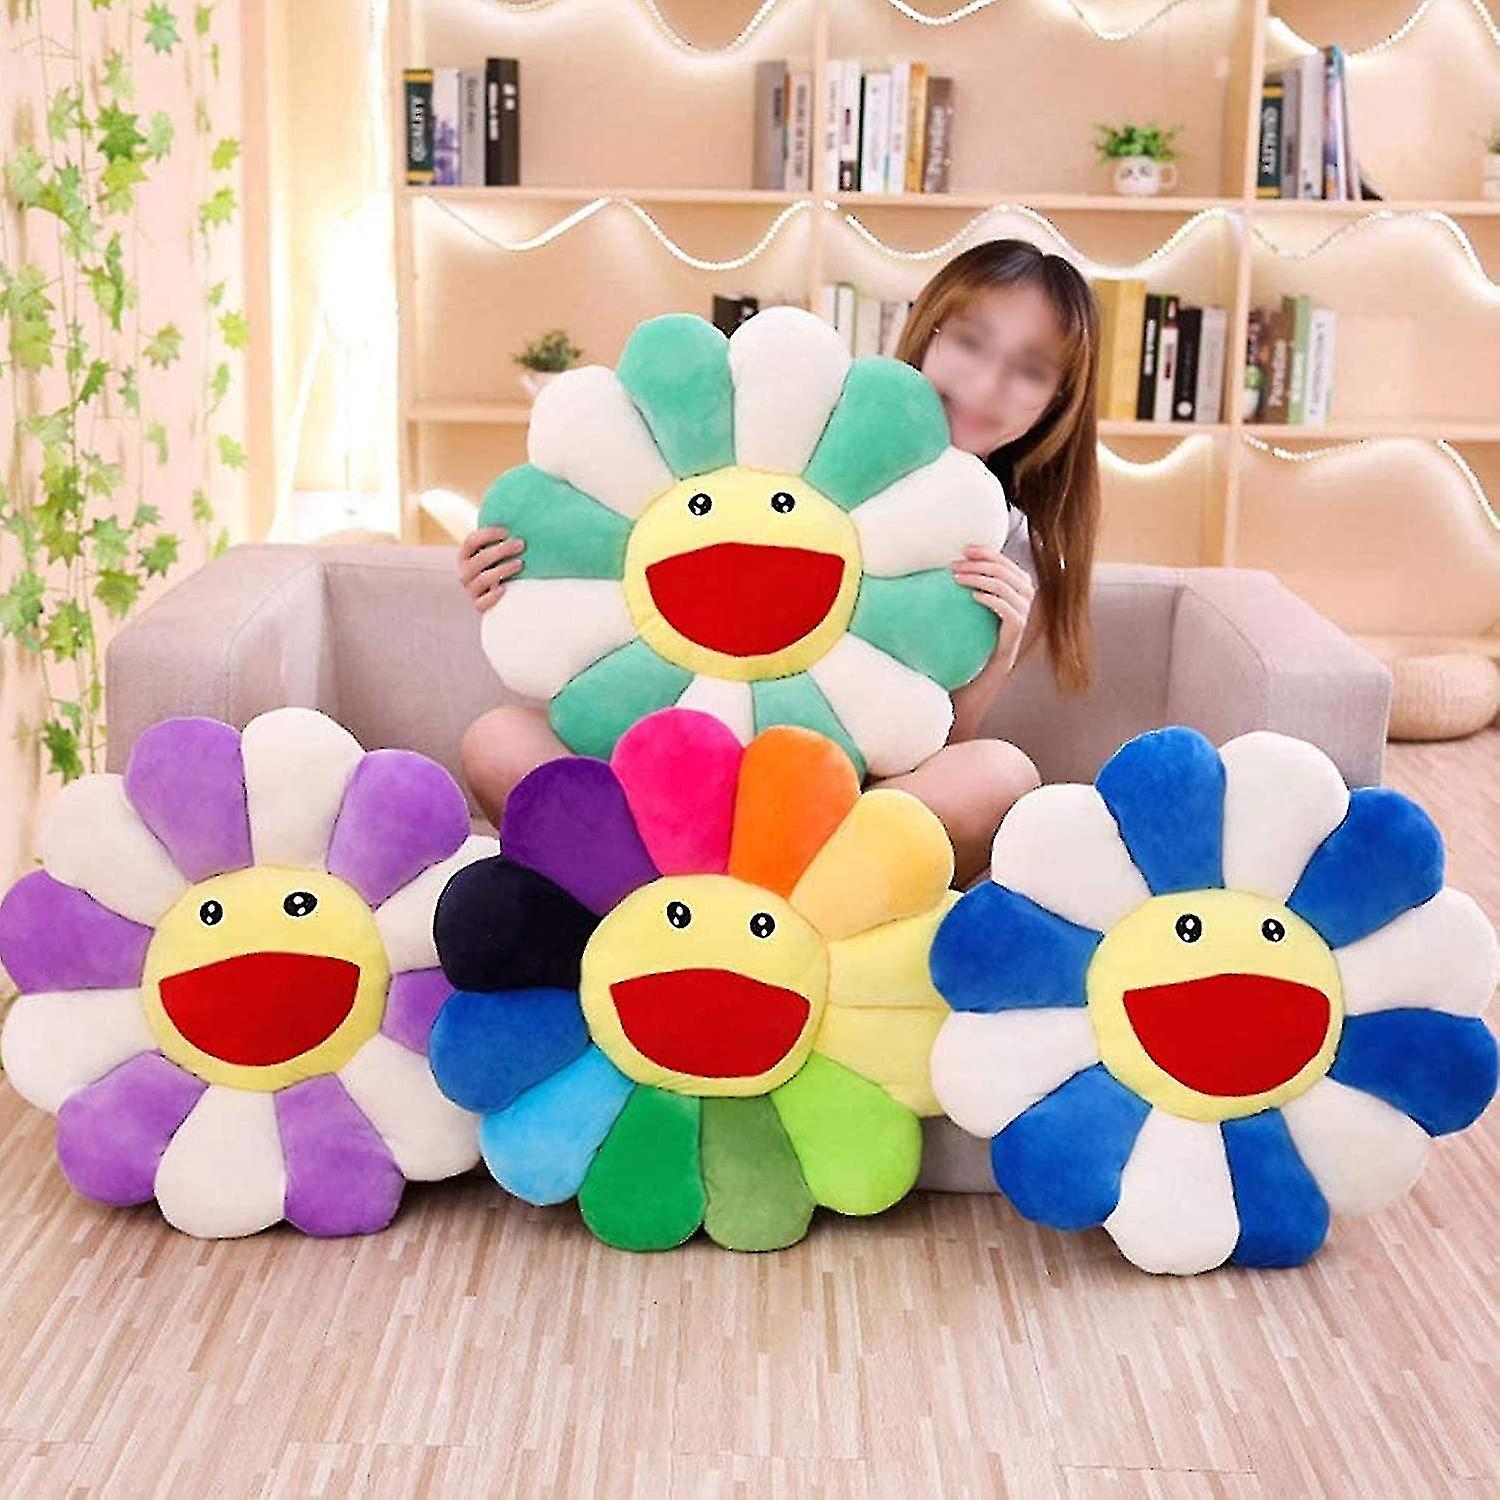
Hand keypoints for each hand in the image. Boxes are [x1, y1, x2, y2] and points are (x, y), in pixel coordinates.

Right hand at [458, 526, 525, 611]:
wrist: (502, 600)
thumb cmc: (501, 569)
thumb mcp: (497, 554)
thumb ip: (501, 539)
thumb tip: (520, 513)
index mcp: (466, 556)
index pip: (471, 541)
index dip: (488, 534)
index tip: (507, 531)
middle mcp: (465, 573)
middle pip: (479, 559)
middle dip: (501, 550)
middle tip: (521, 544)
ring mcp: (471, 591)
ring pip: (483, 579)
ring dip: (502, 569)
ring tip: (520, 564)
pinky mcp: (479, 607)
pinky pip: (482, 603)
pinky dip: (492, 596)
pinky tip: (505, 588)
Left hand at [951, 544, 1033, 672]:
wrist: (996, 653)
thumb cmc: (988, 619)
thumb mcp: (988, 594)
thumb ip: (983, 576)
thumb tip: (960, 557)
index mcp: (1020, 579)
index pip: (1002, 560)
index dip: (984, 552)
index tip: (963, 550)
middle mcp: (1026, 590)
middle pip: (1000, 570)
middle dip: (976, 565)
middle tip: (954, 566)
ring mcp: (1024, 607)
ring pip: (1001, 585)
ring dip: (977, 579)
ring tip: (958, 579)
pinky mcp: (1018, 623)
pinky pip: (1004, 606)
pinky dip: (988, 598)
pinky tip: (973, 596)